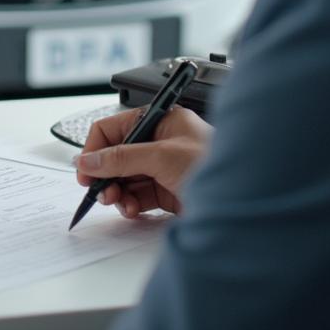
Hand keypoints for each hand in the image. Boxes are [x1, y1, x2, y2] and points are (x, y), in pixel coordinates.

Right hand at [76, 105, 211, 215]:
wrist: (246, 200)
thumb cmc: (216, 165)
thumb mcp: (163, 156)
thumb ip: (122, 158)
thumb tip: (88, 161)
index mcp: (160, 120)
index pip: (114, 129)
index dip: (95, 148)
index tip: (84, 170)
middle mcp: (159, 141)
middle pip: (116, 155)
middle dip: (105, 173)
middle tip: (100, 191)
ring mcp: (162, 167)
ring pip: (124, 178)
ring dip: (116, 191)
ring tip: (116, 201)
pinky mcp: (167, 191)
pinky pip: (137, 195)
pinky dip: (129, 203)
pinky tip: (131, 209)